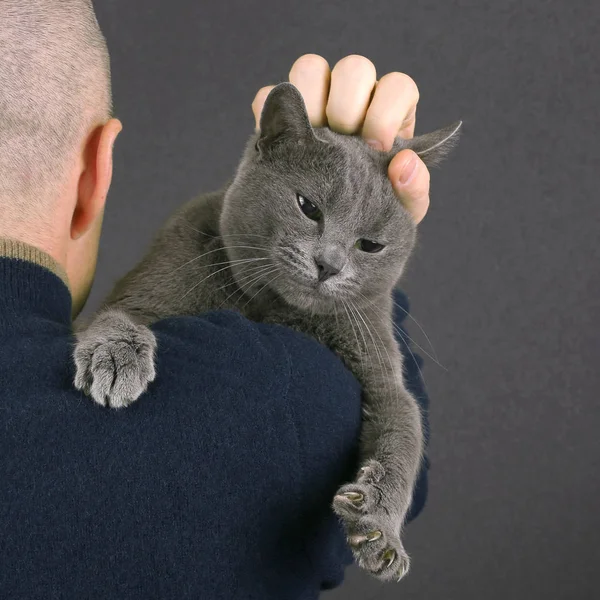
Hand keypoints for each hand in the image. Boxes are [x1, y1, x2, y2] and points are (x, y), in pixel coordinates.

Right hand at [251, 54, 430, 223]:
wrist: (325, 237)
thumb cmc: (368, 216)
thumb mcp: (397, 214)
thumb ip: (412, 192)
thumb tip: (405, 163)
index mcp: (388, 116)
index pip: (397, 87)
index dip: (387, 110)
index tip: (377, 146)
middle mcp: (353, 101)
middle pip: (353, 69)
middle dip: (347, 105)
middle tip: (342, 143)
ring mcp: (314, 103)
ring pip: (310, 68)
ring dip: (310, 100)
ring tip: (311, 140)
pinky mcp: (278, 115)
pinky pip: (269, 94)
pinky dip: (269, 110)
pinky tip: (279, 143)